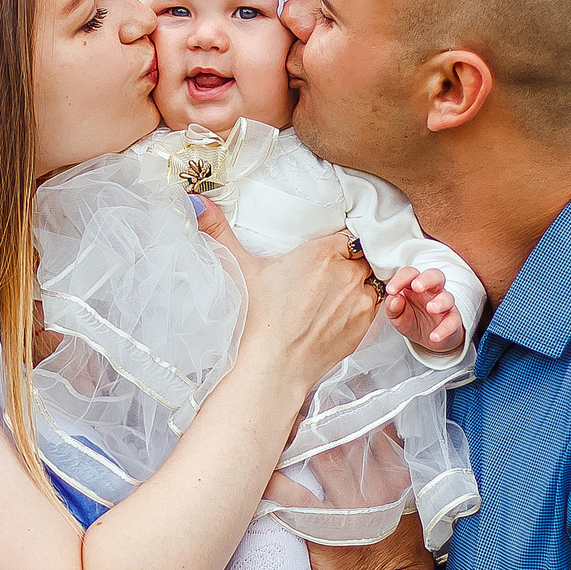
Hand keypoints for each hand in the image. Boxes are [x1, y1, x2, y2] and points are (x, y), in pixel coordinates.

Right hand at [197, 199, 377, 393]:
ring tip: (336, 295)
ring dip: (359, 283)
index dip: (337, 245)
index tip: (327, 254)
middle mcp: (346, 272)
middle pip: (360, 256)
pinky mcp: (365, 323)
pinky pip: (375, 303)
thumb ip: (219, 231)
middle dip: (349, 262)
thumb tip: (196, 202)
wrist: (273, 367)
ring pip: (370, 279)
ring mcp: (359, 299)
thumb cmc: (255, 319)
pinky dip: (363, 305)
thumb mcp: (238, 269)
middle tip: (328, 277)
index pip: (346, 235)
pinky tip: (341, 313)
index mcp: (321, 252)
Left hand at [384, 267, 464, 353]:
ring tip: (430, 309)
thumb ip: (392, 306)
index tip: (391, 290)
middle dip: (426, 279)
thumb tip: (394, 298)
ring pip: (447, 297)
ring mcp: (444, 304)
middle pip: (435, 275)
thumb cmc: (412, 320)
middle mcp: (432, 291)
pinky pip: (453, 321)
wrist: (429, 339)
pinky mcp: (453, 320)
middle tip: (417, 287)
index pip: (410, 273)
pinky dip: (444, 329)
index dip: (401, 279)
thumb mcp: (396, 315)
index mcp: (415, 285)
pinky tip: (434, 336)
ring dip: (440, 302)